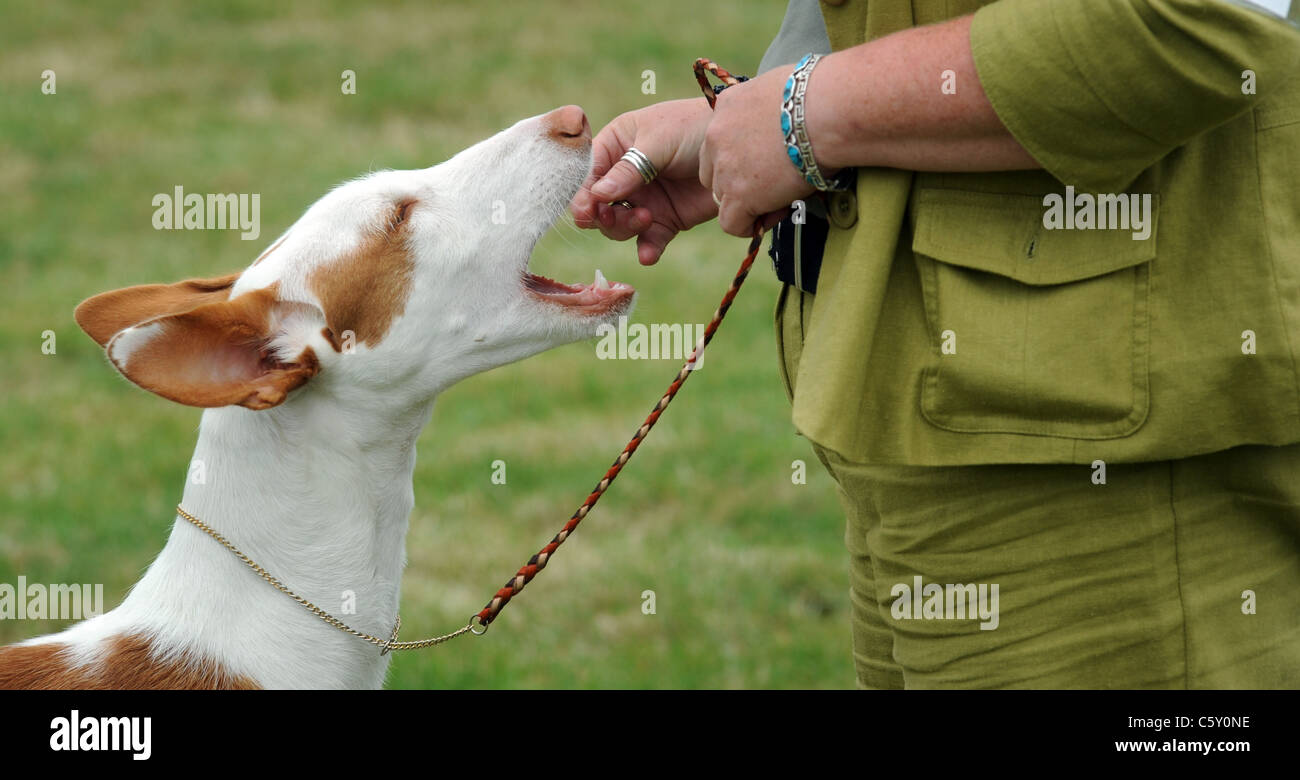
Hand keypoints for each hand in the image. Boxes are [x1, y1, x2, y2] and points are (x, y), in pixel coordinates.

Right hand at [570, 99, 719, 264]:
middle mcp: (624, 176)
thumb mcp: (659, 140)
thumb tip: (598, 195)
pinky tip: (649, 255)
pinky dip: (647, 250)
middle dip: (603, 215)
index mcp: (616, 146)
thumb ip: (629, 168)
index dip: (582, 194)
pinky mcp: (666, 221)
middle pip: (598, 206)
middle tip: (614, 215)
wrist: (741, 147)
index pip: (587, 174)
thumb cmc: (695, 128)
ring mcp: (644, 200)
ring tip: (647, 219)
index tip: (587, 211)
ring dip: (625, 228)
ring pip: (618, 227)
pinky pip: (649, 242)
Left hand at [699, 66, 816, 236]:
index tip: (771, 160)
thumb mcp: (784, 87)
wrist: (829, 110)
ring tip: (783, 196)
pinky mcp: (740, 193)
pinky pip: (731, 224)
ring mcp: (725, 166)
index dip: (742, 157)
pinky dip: (750, 225)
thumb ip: (774, 104)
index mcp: (727, 105)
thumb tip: (791, 113)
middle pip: (714, 171)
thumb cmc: (824, 93)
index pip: (720, 140)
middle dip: (739, 181)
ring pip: (722, 197)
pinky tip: (774, 214)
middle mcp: (716, 134)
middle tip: (775, 181)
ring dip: (749, 202)